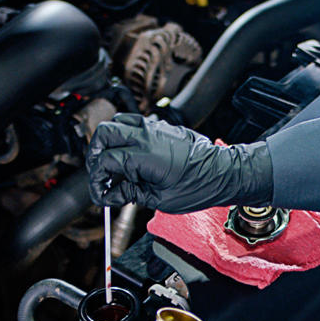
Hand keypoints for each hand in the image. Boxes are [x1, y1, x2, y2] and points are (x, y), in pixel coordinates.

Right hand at [86, 113, 272, 211]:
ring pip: (117, 122)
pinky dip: (125, 135)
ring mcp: (154, 127)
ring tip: (113, 164)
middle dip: (96, 154)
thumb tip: (110, 194)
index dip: (98, 179)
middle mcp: (146, 135)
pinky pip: (134, 123)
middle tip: (100, 175)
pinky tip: (130, 155)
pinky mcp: (161, 127)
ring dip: (109, 141)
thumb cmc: (198, 187)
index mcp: (143, 154)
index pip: (105, 161)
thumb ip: (130, 193)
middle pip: (103, 134)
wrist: (223, 173)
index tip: (101, 193)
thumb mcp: (159, 198)